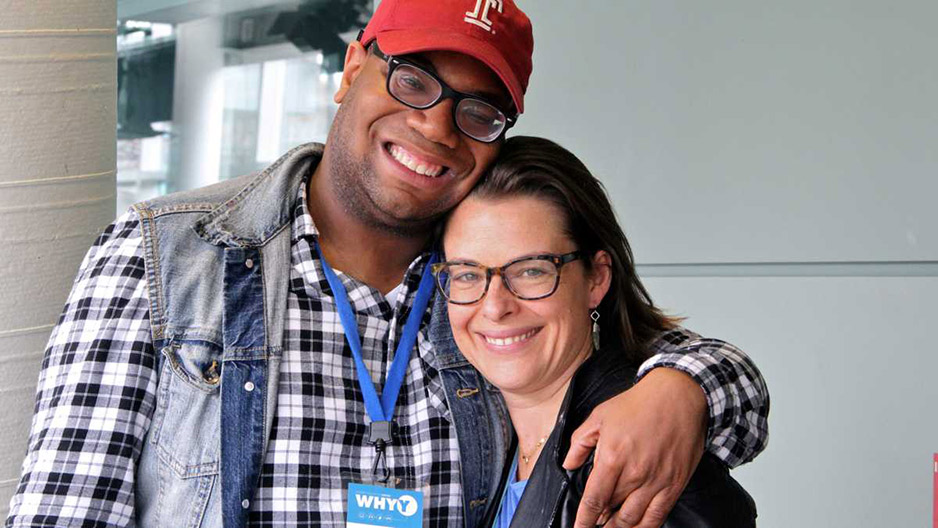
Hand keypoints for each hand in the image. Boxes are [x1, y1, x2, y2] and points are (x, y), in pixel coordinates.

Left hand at [563, 368, 707, 527]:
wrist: (678, 396)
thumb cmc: (638, 404)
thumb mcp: (599, 416)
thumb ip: (580, 442)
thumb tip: (568, 464)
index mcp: (613, 457)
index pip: (594, 499)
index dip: (584, 519)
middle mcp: (635, 473)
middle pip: (612, 510)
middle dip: (600, 520)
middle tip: (595, 522)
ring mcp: (657, 481)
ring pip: (633, 519)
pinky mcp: (675, 484)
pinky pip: (658, 516)